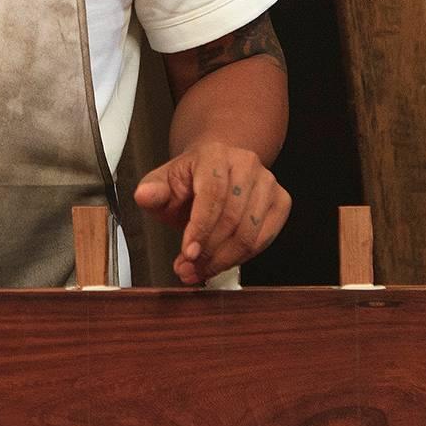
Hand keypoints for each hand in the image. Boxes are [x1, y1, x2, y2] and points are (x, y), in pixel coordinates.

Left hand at [133, 141, 290, 284]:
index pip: (212, 194)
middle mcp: (246, 164)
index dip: (200, 228)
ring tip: (201, 270)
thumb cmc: (190, 180)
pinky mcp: (281, 200)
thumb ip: (153, 191)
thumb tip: (144, 195)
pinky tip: (223, 262)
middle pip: (232, 218)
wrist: (217, 169)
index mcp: (215, 155)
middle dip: (208, 252)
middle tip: (188, 270)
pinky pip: (266, 237)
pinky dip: (243, 257)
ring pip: (250, 232)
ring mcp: (268, 181)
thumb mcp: (164, 183)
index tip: (187, 253)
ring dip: (223, 259)